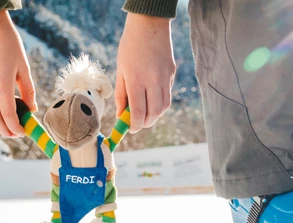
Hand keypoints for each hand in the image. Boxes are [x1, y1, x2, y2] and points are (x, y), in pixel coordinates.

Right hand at [0, 11, 36, 137]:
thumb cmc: (8, 43)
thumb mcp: (23, 67)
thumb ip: (28, 90)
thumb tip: (32, 109)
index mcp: (1, 85)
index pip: (8, 115)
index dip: (16, 127)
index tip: (24, 132)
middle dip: (5, 130)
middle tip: (17, 135)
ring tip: (10, 128)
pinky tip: (3, 113)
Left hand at [115, 13, 175, 132]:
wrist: (149, 24)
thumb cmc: (130, 46)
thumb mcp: (120, 70)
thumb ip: (121, 95)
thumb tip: (121, 115)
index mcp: (137, 79)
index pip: (138, 112)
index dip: (135, 125)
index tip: (130, 128)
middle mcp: (153, 80)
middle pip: (154, 114)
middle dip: (145, 123)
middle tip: (137, 123)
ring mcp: (165, 77)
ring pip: (164, 107)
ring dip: (154, 115)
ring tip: (145, 113)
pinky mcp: (172, 73)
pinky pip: (167, 95)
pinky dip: (160, 103)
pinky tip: (151, 98)